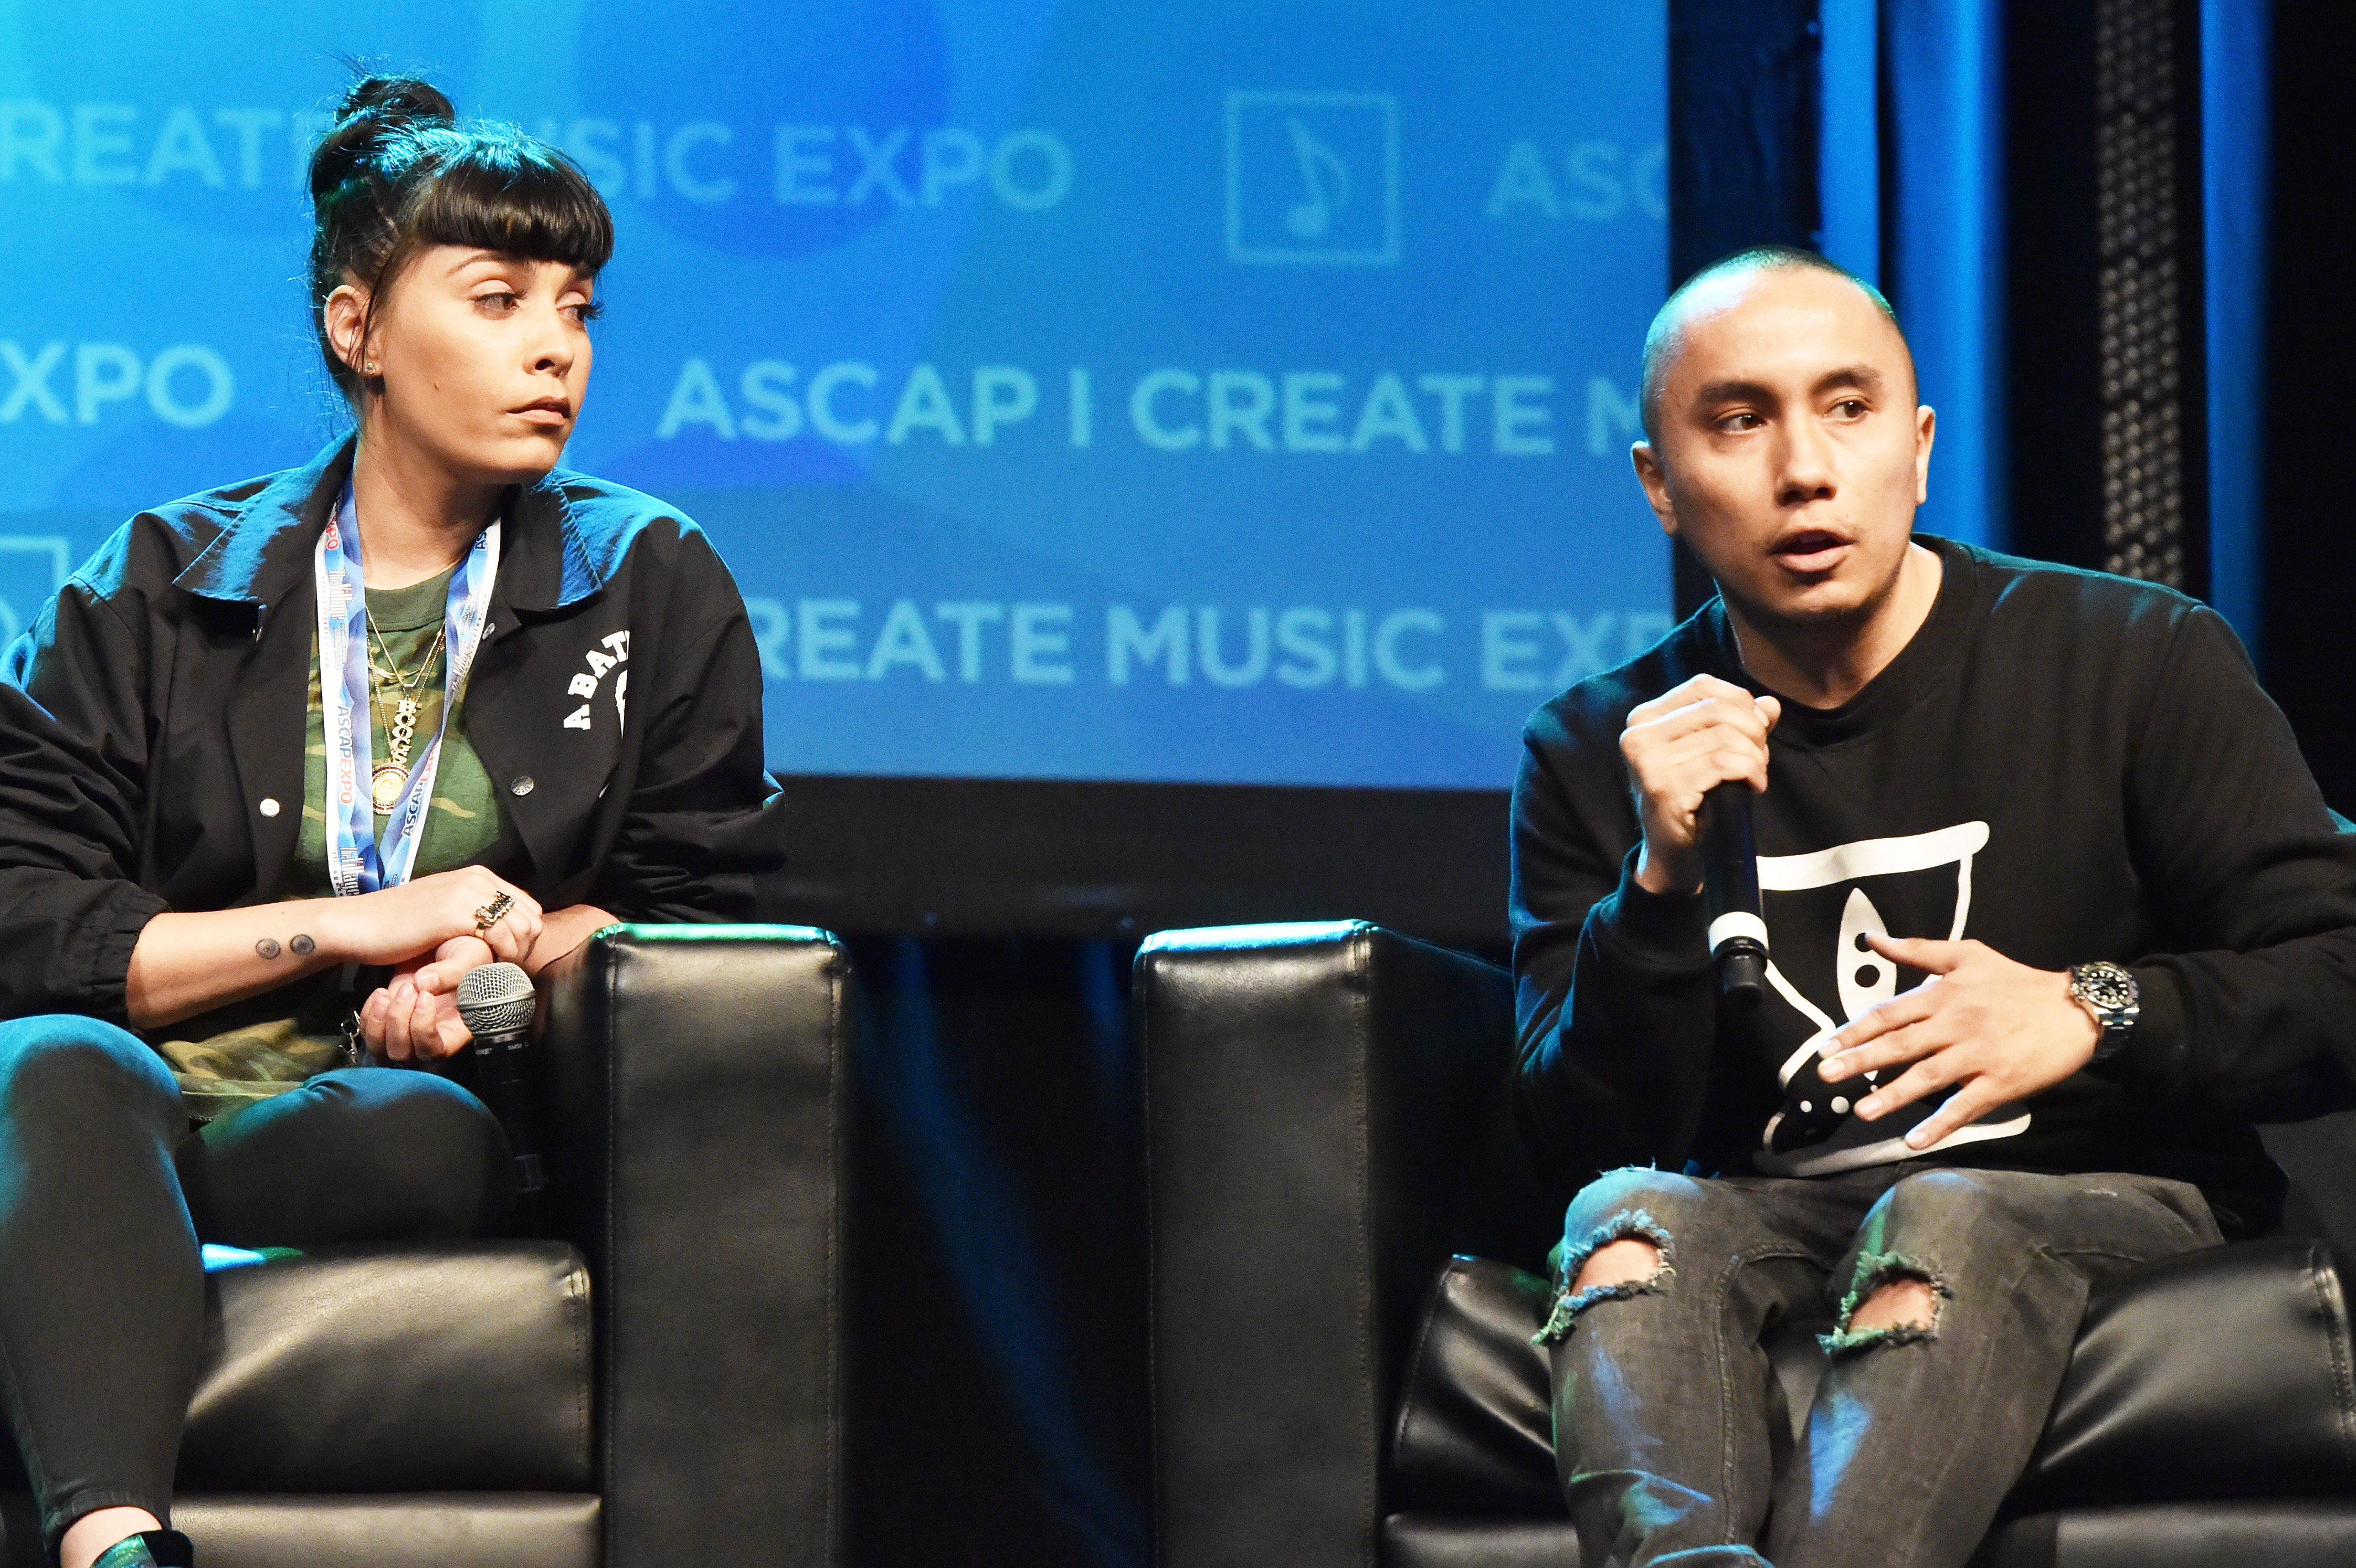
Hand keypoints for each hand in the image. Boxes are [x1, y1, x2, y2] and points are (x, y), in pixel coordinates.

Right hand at [326, 867, 543, 968]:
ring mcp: (467, 893)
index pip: (527, 906)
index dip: (524, 936)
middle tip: (503, 969)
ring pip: (522, 927)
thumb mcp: (442, 908)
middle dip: (524, 946)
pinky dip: (501, 958)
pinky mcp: (455, 913)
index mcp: (477, 876)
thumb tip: (499, 927)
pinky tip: (482, 970)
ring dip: (514, 955)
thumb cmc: (396, 925)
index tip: (507, 958)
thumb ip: (471, 911)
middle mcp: (477, 878)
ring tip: (492, 971)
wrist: (356, 925)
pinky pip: (502, 937)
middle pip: (531, 916)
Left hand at [357, 935, 495, 1062]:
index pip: (435, 1049)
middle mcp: (431, 1036)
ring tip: (385, 995)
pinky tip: (380, 993)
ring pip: (382, 1049)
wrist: (446, 942)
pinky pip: (370, 1032)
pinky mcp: (390, 1018)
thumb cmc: (469, 952)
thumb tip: (425, 983)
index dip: (423, 1029)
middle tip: (408, 989)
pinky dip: (369, 1015)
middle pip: (403, 1053)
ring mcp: (408, 1029)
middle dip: (398, 1022)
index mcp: (457, 1029)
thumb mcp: (469, 956)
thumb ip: (453, 971)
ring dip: (379, 1024)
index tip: (426, 996)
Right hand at [1619, 674, 1782, 893]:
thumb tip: (1770, 704)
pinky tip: (1752, 787)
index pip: (1704, 687)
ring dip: (1755, 757)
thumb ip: (1740, 724)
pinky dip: (1750, 772)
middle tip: (1757, 761)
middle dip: (1753, 733)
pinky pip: (1725, 763)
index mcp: (1645, 718)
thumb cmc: (1694, 801)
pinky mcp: (1663, 786)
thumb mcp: (1713, 753)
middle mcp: (1638, 734)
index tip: (1753, 734)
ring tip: (1753, 776)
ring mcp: (1647, 761)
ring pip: (1727, 736)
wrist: (1673, 855)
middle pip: (1719, 709)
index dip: (1741, 704)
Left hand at [1817, 934, 2100, 1148]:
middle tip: (1825, 1075)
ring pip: (1927, 1077)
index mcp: (1945, 995)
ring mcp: (1978, 1055)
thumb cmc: (2018, 982)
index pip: (1889, 1014)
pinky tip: (1915, 1140)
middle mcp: (1956, 1024)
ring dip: (1892, 1095)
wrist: (2077, 1009)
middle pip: (1900, 1044)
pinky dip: (1940, 1124)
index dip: (1855, 1030)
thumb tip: (1874, 939)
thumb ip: (1919, 950)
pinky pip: (1965, 1106)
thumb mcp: (1969, 955)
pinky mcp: (2001, 1081)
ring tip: (1862, 1111)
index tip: (1826, 1046)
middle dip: (1860, 1060)